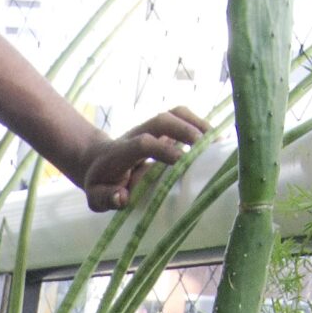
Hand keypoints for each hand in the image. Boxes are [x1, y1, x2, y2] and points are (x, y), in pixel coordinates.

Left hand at [74, 107, 208, 212]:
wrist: (97, 162)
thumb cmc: (100, 184)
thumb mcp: (95, 196)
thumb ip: (105, 198)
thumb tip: (122, 197)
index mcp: (120, 153)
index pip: (142, 143)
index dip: (161, 149)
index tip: (180, 162)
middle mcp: (135, 134)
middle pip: (160, 121)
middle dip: (183, 129)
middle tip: (204, 147)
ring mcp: (149, 129)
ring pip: (173, 114)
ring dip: (195, 123)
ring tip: (216, 141)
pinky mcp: (161, 129)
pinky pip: (181, 117)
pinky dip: (198, 124)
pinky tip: (214, 139)